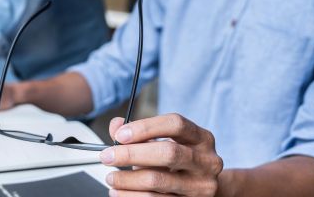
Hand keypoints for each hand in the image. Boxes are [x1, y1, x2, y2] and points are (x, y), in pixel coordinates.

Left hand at [102, 114, 222, 196]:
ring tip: (111, 178)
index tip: (120, 135)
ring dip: (127, 179)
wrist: (202, 188)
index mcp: (201, 138)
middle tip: (107, 156)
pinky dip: (131, 195)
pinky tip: (119, 192)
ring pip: (158, 181)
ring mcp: (200, 186)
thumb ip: (139, 133)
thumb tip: (115, 125)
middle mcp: (206, 161)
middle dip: (131, 154)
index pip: (176, 124)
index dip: (145, 127)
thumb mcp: (163, 143)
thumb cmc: (178, 163)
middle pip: (167, 153)